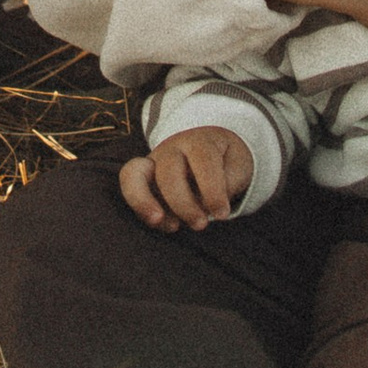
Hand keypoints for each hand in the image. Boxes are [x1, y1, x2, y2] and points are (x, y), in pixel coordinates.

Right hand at [119, 126, 254, 231]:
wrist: (210, 148)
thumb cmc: (226, 159)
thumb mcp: (238, 163)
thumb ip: (230, 179)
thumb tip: (212, 201)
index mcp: (200, 141)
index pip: (203, 161)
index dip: (212, 190)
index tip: (222, 214)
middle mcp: (172, 148)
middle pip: (168, 172)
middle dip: (184, 204)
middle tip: (201, 225)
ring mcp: (153, 161)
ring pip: (136, 174)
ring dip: (146, 203)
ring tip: (169, 226)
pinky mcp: (142, 177)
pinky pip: (129, 187)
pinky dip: (140, 207)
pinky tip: (163, 224)